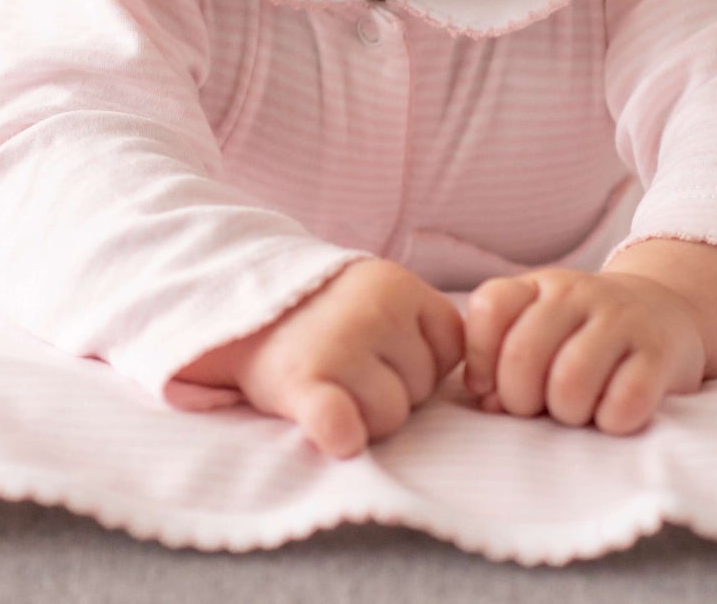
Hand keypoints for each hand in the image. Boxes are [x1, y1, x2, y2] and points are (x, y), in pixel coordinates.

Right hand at [174, 258, 463, 458]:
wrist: (238, 311)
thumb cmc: (320, 318)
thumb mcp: (377, 297)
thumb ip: (421, 327)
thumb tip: (478, 385)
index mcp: (398, 285)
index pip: (450, 350)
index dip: (419, 362)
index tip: (383, 353)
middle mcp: (374, 310)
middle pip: (420, 388)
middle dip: (391, 390)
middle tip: (346, 370)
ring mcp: (338, 345)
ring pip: (390, 416)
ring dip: (364, 415)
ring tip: (327, 387)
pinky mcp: (301, 383)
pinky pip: (340, 420)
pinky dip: (340, 430)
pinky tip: (331, 429)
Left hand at [463, 267, 705, 433]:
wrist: (662, 310)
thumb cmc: (583, 334)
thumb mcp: (540, 329)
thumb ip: (502, 360)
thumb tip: (486, 401)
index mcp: (539, 285)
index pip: (490, 308)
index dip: (479, 358)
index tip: (489, 385)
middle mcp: (577, 293)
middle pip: (522, 354)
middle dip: (519, 399)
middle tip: (536, 407)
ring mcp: (621, 319)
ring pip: (570, 381)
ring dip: (567, 412)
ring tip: (576, 410)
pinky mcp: (659, 352)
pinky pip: (625, 401)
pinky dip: (611, 420)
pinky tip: (612, 413)